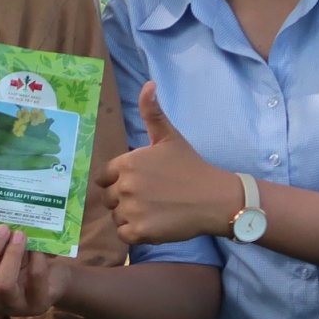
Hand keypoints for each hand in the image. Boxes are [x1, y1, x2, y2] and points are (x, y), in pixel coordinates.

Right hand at [0, 220, 76, 317]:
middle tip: (3, 228)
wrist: (54, 281)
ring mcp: (12, 307)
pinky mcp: (37, 305)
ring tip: (20, 234)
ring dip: (10, 255)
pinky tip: (38, 247)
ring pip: (2, 284)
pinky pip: (34, 281)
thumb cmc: (22, 262)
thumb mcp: (3, 253)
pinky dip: (36, 260)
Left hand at [96, 82, 240, 245]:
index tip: (141, 183)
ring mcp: (131, 209)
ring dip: (130, 216)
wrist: (214, 198)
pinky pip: (124, 234)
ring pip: (116, 217)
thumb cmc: (191, 167)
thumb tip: (148, 84)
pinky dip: (136, 232)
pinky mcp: (138, 231)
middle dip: (124, 199)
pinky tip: (155, 223)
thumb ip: (152, 113)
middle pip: (109, 198)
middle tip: (152, 198)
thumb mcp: (169, 137)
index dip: (119, 181)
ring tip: (155, 210)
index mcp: (127, 163)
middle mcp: (124, 186)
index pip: (104, 178)